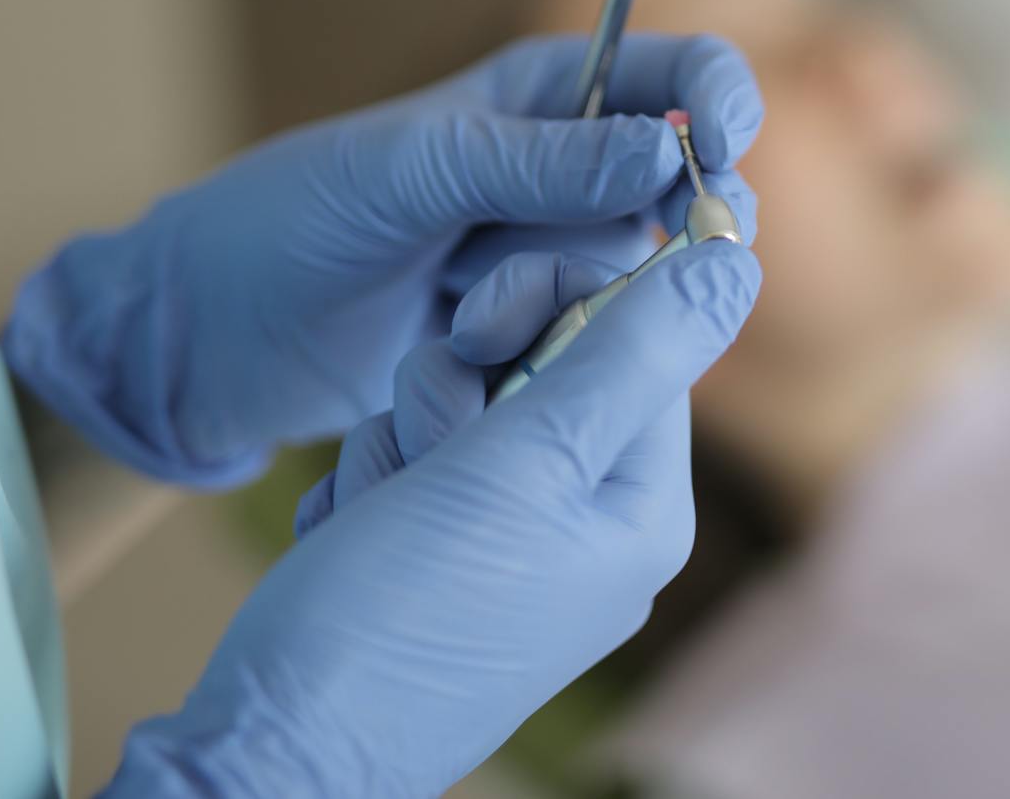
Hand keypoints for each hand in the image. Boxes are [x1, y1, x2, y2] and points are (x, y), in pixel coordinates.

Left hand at [2, 34, 760, 484]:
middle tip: (582, 260)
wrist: (210, 336)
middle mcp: (561, 171)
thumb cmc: (287, 223)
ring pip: (634, 270)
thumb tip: (662, 155)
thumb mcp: (407, 174)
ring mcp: (546, 255)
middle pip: (677, 185)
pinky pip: (593, 334)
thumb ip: (535, 163)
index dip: (718, 102)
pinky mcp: (532, 332)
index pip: (673, 76)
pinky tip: (469, 349)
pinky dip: (546, 345)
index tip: (721, 151)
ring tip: (466, 311)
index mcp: (538, 95)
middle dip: (641, 226)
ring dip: (564, 295)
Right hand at [101, 242, 761, 798]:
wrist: (274, 744)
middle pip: (544, 370)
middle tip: (430, 444)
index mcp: (640, 508)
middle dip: (460, 390)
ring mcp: (513, 547)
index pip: (637, 344)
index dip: (557, 312)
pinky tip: (355, 532)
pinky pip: (413, 460)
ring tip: (384, 510)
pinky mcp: (439, 556)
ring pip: (463, 406)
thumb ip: (633, 353)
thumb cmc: (401, 609)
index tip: (486, 334)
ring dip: (403, 438)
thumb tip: (736, 264)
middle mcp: (591, 528)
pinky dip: (374, 482)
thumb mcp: (525, 460)